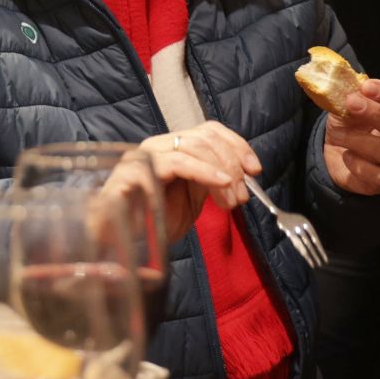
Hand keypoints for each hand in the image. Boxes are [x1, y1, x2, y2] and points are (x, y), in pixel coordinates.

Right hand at [139, 123, 260, 239]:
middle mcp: (156, 145)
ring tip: (231, 201)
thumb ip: (212, 179)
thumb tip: (243, 174)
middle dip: (232, 163)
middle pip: (204, 136)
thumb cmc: (155, 224)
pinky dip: (205, 172)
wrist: (124, 248)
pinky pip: (177, 163)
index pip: (209, 130)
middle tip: (243, 193)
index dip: (236, 145)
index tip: (255, 169)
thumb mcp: (193, 198)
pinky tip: (220, 186)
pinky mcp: (134, 170)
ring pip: (194, 146)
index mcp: (171, 148)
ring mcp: (143, 155)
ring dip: (222, 172)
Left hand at [323, 79, 379, 194]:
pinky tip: (347, 155)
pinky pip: (379, 175)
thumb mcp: (346, 104)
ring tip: (337, 134)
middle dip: (374, 113)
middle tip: (350, 103)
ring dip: (359, 139)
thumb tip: (340, 80)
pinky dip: (359, 164)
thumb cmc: (349, 124)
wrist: (337, 153)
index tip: (366, 86)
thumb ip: (348, 92)